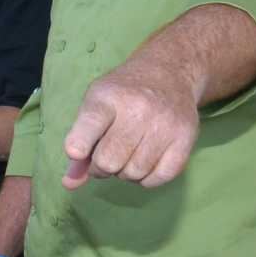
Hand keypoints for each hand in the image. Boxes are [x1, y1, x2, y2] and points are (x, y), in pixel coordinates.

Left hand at [61, 56, 200, 189]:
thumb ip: (81, 143)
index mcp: (109, 97)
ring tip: (126, 156)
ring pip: (134, 173)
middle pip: (109, 160)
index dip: (79, 144)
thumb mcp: (95, 105)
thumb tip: (70, 183)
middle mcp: (138, 108)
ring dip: (124, 173)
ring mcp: (164, 124)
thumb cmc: (123, 94)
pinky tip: (144, 164)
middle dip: (101, 167)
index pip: (91, 123)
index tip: (75, 152)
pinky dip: (147, 179)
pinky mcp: (185, 137)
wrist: (169, 73)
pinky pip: (160, 177)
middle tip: (105, 157)